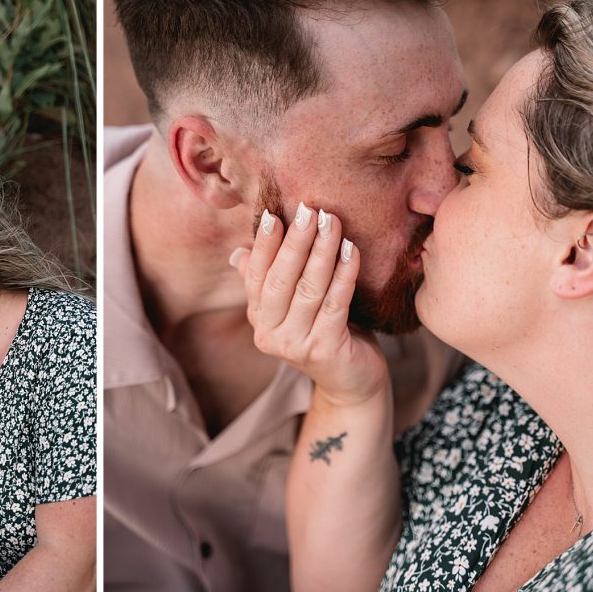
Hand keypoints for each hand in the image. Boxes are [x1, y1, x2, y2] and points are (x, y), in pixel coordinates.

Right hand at [233, 204, 388, 406]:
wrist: (352, 380)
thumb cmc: (325, 332)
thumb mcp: (294, 305)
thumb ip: (270, 280)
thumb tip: (240, 253)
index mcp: (258, 318)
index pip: (257, 275)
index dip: (265, 245)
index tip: (274, 214)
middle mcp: (269, 334)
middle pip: (281, 280)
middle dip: (295, 242)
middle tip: (309, 211)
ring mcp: (295, 344)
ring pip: (308, 289)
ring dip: (322, 251)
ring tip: (333, 222)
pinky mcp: (323, 350)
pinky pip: (335, 303)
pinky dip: (344, 274)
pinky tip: (352, 250)